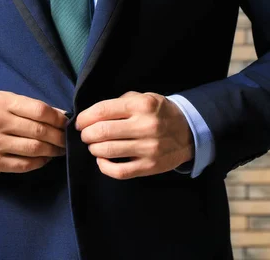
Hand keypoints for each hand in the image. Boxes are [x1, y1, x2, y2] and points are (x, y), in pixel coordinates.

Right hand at [0, 90, 67, 174]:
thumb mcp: (7, 103)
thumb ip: (32, 107)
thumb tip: (62, 116)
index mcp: (2, 102)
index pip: (39, 110)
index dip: (58, 118)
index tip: (66, 124)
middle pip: (39, 131)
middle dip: (58, 137)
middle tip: (66, 140)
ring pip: (34, 149)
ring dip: (52, 151)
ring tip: (59, 150)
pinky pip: (24, 164)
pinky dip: (40, 162)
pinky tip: (45, 158)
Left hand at [75, 91, 193, 179]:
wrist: (189, 131)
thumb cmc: (160, 113)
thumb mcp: (144, 97)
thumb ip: (120, 102)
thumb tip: (91, 114)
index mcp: (142, 105)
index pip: (102, 110)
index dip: (84, 118)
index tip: (80, 122)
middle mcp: (145, 126)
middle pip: (101, 132)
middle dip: (86, 134)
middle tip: (86, 135)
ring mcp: (148, 148)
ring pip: (107, 151)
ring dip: (93, 149)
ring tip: (94, 145)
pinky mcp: (150, 166)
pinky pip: (119, 171)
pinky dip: (104, 166)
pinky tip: (102, 160)